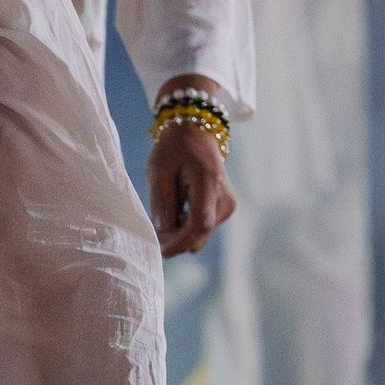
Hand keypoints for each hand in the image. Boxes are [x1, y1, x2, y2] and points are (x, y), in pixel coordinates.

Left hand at [145, 97, 233, 258]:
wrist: (196, 133)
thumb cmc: (174, 149)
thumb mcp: (158, 171)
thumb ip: (161, 203)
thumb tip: (164, 233)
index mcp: (210, 184)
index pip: (199, 226)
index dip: (179, 243)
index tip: (162, 252)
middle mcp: (225, 199)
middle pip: (200, 234)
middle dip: (176, 238)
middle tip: (156, 224)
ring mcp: (227, 206)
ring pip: (200, 234)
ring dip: (180, 230)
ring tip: (169, 203)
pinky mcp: (224, 209)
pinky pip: (202, 227)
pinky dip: (186, 224)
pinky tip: (178, 206)